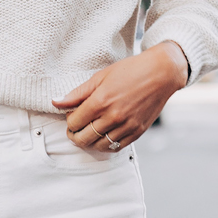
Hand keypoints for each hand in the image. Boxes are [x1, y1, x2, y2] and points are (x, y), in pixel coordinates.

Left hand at [53, 43, 189, 150]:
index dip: (69, 121)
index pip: (74, 122)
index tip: (72, 115)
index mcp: (100, 101)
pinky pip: (116, 147)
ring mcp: (126, 126)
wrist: (161, 73)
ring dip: (90, 141)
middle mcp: (113, 116)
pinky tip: (103, 137)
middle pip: (83, 138)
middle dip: (74, 135)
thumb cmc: (130, 70)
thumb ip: (77, 93)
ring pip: (98, 145)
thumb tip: (56, 102)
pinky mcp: (137, 132)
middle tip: (75, 129)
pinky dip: (105, 145)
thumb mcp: (100, 77)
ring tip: (88, 133)